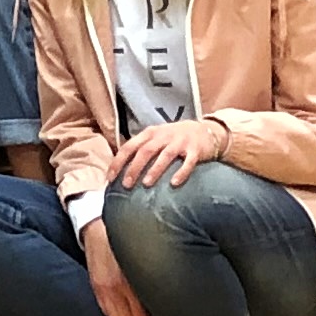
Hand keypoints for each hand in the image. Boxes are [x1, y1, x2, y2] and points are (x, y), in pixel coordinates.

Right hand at [84, 222, 152, 315]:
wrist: (97, 227)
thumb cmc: (122, 238)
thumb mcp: (141, 254)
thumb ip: (150, 273)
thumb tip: (163, 289)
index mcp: (130, 280)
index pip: (140, 314)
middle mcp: (115, 287)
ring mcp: (103, 288)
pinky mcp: (95, 287)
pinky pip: (105, 310)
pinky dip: (114, 314)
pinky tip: (121, 311)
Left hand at [109, 116, 228, 187]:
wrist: (206, 131)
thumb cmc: (174, 139)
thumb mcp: (156, 138)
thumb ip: (141, 149)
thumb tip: (120, 171)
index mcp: (150, 133)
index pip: (129, 146)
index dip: (118, 162)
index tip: (110, 178)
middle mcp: (164, 136)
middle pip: (146, 151)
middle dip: (134, 168)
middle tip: (126, 185)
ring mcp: (180, 142)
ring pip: (165, 155)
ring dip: (155, 170)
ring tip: (146, 184)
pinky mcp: (196, 150)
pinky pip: (188, 162)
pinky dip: (181, 172)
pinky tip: (174, 183)